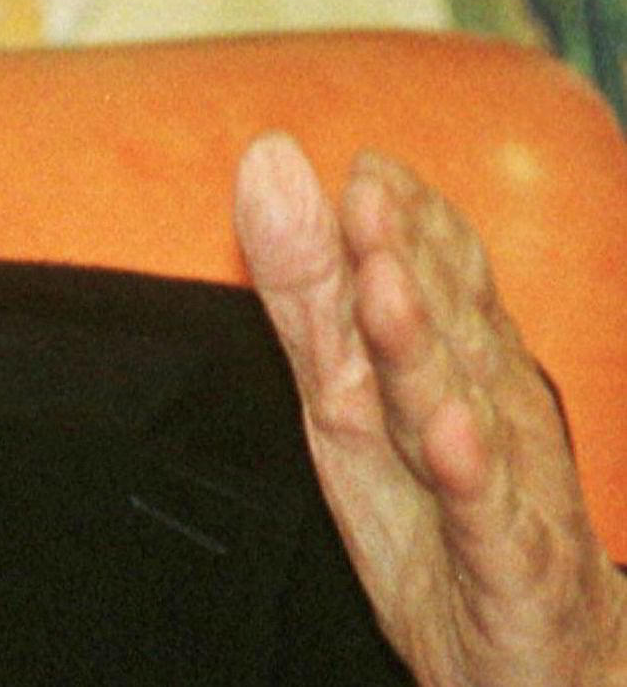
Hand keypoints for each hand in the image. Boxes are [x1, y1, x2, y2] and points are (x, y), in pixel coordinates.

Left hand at [232, 132, 626, 686]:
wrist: (533, 661)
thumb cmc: (439, 524)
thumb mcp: (351, 403)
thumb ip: (309, 293)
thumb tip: (267, 167)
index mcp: (447, 370)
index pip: (431, 279)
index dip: (399, 221)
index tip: (362, 163)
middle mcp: (483, 411)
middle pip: (441, 326)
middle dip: (403, 255)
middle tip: (366, 189)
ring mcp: (503, 488)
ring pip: (460, 408)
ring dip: (424, 343)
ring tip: (386, 284)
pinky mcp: (509, 568)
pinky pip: (488, 518)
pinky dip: (473, 477)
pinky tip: (450, 436)